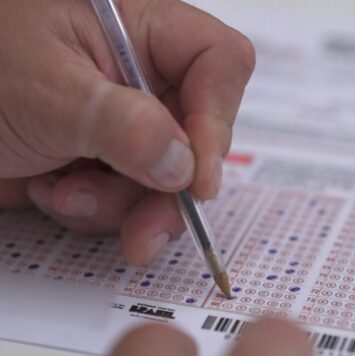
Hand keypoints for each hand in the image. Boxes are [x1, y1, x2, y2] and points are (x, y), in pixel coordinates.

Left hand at [0, 0, 254, 262]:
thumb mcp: (43, 91)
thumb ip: (122, 125)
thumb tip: (184, 168)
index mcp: (137, 30)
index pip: (217, 62)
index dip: (218, 120)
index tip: (198, 181)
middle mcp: (142, 80)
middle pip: (197, 139)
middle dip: (167, 193)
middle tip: (143, 233)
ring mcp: (127, 126)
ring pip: (164, 181)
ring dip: (119, 205)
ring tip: (62, 196)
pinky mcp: (109, 162)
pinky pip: (130, 200)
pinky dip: (96, 211)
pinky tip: (54, 193)